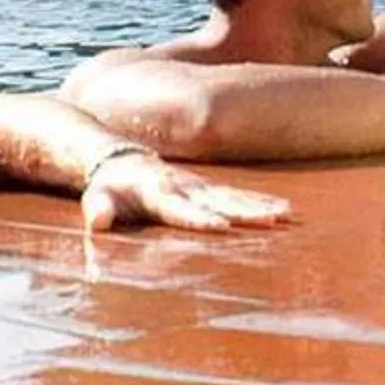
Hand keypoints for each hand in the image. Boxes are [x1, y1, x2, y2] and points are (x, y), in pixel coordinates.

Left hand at [79, 152, 292, 232]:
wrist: (119, 158)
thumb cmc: (109, 186)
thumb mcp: (98, 197)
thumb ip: (99, 209)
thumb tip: (98, 221)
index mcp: (158, 192)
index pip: (182, 209)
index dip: (200, 217)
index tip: (221, 226)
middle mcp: (184, 187)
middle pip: (219, 200)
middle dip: (246, 210)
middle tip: (273, 219)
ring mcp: (198, 187)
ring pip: (234, 197)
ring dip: (260, 206)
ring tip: (287, 214)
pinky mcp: (207, 189)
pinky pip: (237, 196)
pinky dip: (260, 202)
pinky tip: (284, 210)